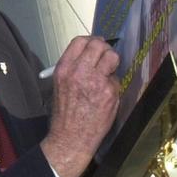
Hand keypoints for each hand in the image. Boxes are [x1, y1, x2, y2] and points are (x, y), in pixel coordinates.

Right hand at [40, 35, 120, 176]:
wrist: (71, 136)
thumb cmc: (65, 112)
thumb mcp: (60, 84)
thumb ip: (74, 68)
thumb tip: (91, 56)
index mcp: (64, 68)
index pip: (80, 41)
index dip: (91, 41)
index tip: (95, 45)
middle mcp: (79, 71)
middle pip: (99, 45)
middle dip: (105, 49)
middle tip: (106, 57)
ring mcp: (96, 81)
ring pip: (112, 58)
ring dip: (112, 63)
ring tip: (107, 73)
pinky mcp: (110, 92)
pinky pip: (117, 79)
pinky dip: (113, 85)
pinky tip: (105, 95)